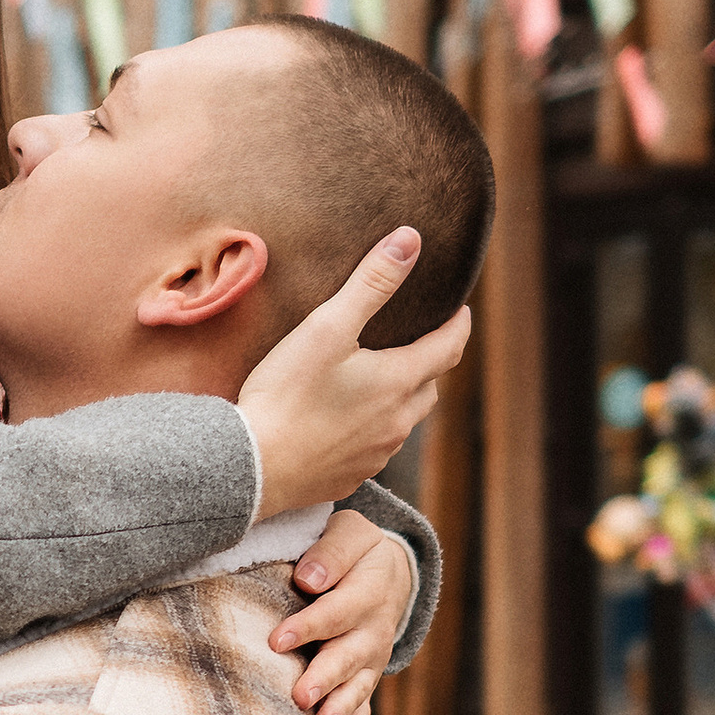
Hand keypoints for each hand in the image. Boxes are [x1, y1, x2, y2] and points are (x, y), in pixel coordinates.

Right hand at [236, 229, 471, 515]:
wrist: (253, 468)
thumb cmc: (286, 395)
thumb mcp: (327, 327)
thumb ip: (371, 282)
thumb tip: (410, 240)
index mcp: (399, 381)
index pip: (450, 347)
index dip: (459, 325)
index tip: (461, 311)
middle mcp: (397, 421)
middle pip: (431, 386)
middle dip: (431, 362)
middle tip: (419, 342)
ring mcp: (376, 453)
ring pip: (405, 419)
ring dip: (403, 398)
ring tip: (383, 380)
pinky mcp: (352, 474)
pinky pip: (376, 447)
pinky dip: (373, 428)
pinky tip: (348, 422)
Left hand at [268, 511, 415, 714]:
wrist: (390, 572)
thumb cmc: (354, 550)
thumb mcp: (350, 533)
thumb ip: (331, 553)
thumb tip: (306, 578)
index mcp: (368, 591)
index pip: (337, 610)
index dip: (308, 626)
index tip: (277, 640)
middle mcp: (373, 631)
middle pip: (348, 657)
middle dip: (325, 678)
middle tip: (300, 696)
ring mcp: (371, 660)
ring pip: (357, 688)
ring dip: (340, 710)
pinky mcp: (365, 679)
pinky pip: (362, 709)